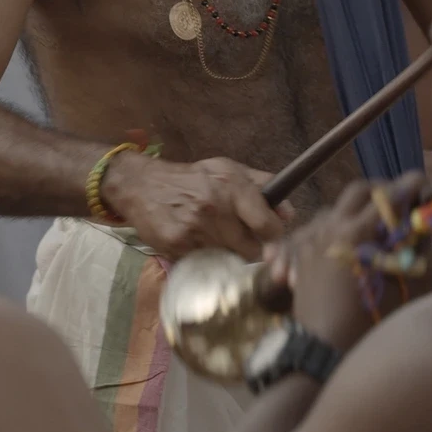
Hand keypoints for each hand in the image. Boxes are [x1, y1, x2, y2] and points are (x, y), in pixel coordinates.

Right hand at [98, 154, 286, 259]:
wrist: (143, 185)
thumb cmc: (191, 178)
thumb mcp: (227, 169)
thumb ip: (263, 186)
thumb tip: (289, 214)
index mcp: (232, 186)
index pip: (268, 226)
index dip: (274, 238)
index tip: (270, 240)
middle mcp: (215, 207)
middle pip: (252, 250)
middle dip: (251, 249)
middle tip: (240, 240)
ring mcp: (195, 228)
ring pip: (228, 258)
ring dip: (226, 253)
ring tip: (214, 236)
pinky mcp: (177, 245)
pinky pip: (204, 262)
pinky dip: (203, 256)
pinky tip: (195, 240)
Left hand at [264, 176, 426, 350]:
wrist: (321, 349)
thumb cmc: (366, 322)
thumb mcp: (396, 284)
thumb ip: (409, 250)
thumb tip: (424, 226)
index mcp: (358, 232)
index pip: (388, 196)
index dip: (408, 186)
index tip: (421, 180)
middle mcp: (332, 227)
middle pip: (357, 191)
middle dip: (379, 190)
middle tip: (396, 199)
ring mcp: (312, 240)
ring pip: (333, 209)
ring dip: (354, 211)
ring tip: (372, 224)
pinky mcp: (300, 256)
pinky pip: (314, 231)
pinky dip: (331, 231)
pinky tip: (342, 241)